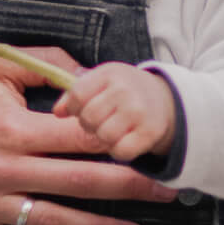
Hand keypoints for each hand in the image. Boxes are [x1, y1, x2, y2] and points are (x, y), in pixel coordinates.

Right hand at [0, 53, 178, 224]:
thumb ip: (47, 65)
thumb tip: (94, 75)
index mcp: (13, 129)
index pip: (81, 139)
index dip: (121, 144)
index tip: (155, 151)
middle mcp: (0, 169)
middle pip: (77, 184)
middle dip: (128, 189)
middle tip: (167, 195)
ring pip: (49, 224)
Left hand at [55, 64, 174, 160]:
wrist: (165, 100)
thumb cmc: (124, 91)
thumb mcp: (101, 82)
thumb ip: (75, 94)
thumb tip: (58, 111)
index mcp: (109, 73)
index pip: (77, 94)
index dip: (74, 107)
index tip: (82, 109)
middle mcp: (125, 90)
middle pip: (89, 118)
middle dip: (89, 124)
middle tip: (101, 122)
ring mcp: (138, 111)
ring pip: (103, 136)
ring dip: (104, 138)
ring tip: (113, 130)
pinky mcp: (150, 132)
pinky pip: (121, 151)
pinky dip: (119, 151)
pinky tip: (125, 140)